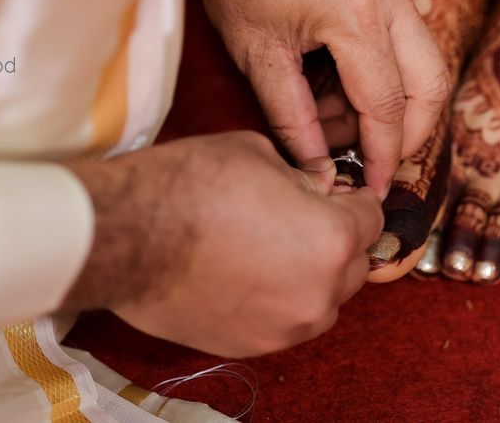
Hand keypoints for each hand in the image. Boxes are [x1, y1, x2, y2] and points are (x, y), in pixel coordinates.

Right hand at [63, 132, 382, 356]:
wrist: (127, 234)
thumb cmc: (188, 187)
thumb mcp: (260, 153)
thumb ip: (302, 178)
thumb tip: (314, 191)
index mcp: (332, 238)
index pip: (372, 218)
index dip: (355, 201)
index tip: (341, 197)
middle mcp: (319, 291)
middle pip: (353, 265)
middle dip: (336, 239)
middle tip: (302, 218)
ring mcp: (285, 326)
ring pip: (322, 301)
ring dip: (310, 276)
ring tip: (271, 249)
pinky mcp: (251, 345)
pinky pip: (284, 322)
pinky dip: (276, 301)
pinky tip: (246, 274)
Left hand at [176, 0, 449, 196]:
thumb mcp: (257, 55)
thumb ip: (292, 120)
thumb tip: (317, 169)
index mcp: (358, 17)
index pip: (388, 107)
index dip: (381, 155)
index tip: (371, 188)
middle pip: (430, 87)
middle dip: (407, 134)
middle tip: (367, 161)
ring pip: (423, 64)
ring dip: (389, 104)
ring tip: (329, 119)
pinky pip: (404, 39)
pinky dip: (380, 73)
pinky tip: (332, 87)